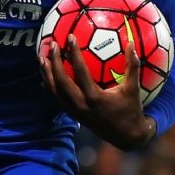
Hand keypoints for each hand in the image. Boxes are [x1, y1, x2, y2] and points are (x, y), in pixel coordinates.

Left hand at [41, 35, 155, 150]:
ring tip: (41, 58)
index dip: (73, 53)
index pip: (80, 71)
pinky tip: (45, 76)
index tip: (70, 37)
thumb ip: (132, 66)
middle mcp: (81, 105)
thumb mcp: (133, 88)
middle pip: (61, 81)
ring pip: (55, 91)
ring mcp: (75, 111)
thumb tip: (132, 44)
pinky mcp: (73, 115)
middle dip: (54, 61)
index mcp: (95, 97)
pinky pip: (57, 99)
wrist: (127, 137)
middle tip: (51, 45)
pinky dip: (50, 86)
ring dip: (47, 74)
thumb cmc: (131, 110)